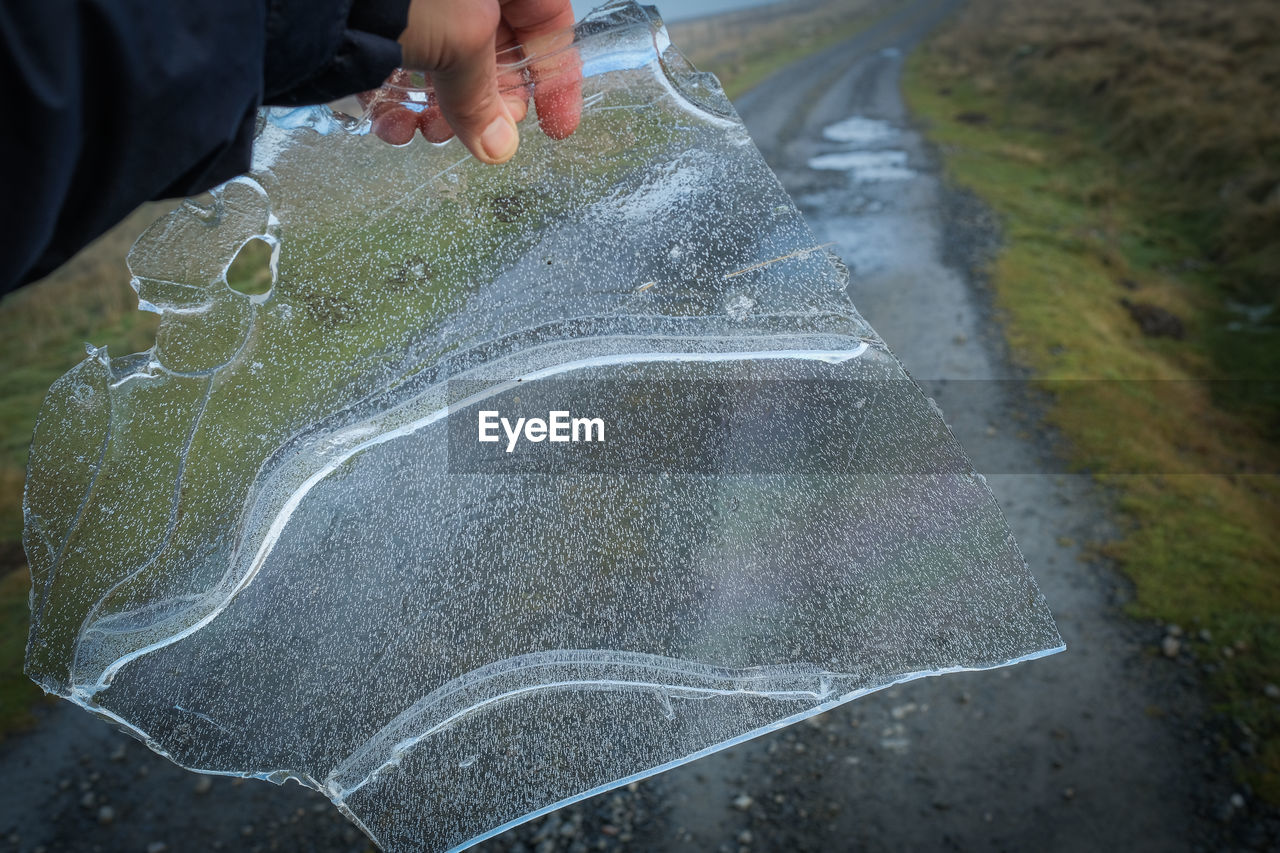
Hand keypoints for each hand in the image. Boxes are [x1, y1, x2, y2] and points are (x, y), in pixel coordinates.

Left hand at [366, 0, 581, 161]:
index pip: (549, 23)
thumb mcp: (461, 39)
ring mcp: (419, 0)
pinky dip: (395, 95)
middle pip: (495, 48)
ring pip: (444, 57)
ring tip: (419, 132)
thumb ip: (483, 97)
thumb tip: (499, 147)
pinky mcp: (380, 11)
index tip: (555, 128)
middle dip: (483, 103)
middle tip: (474, 136)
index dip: (555, 80)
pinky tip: (387, 121)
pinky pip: (398, 54)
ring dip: (436, 108)